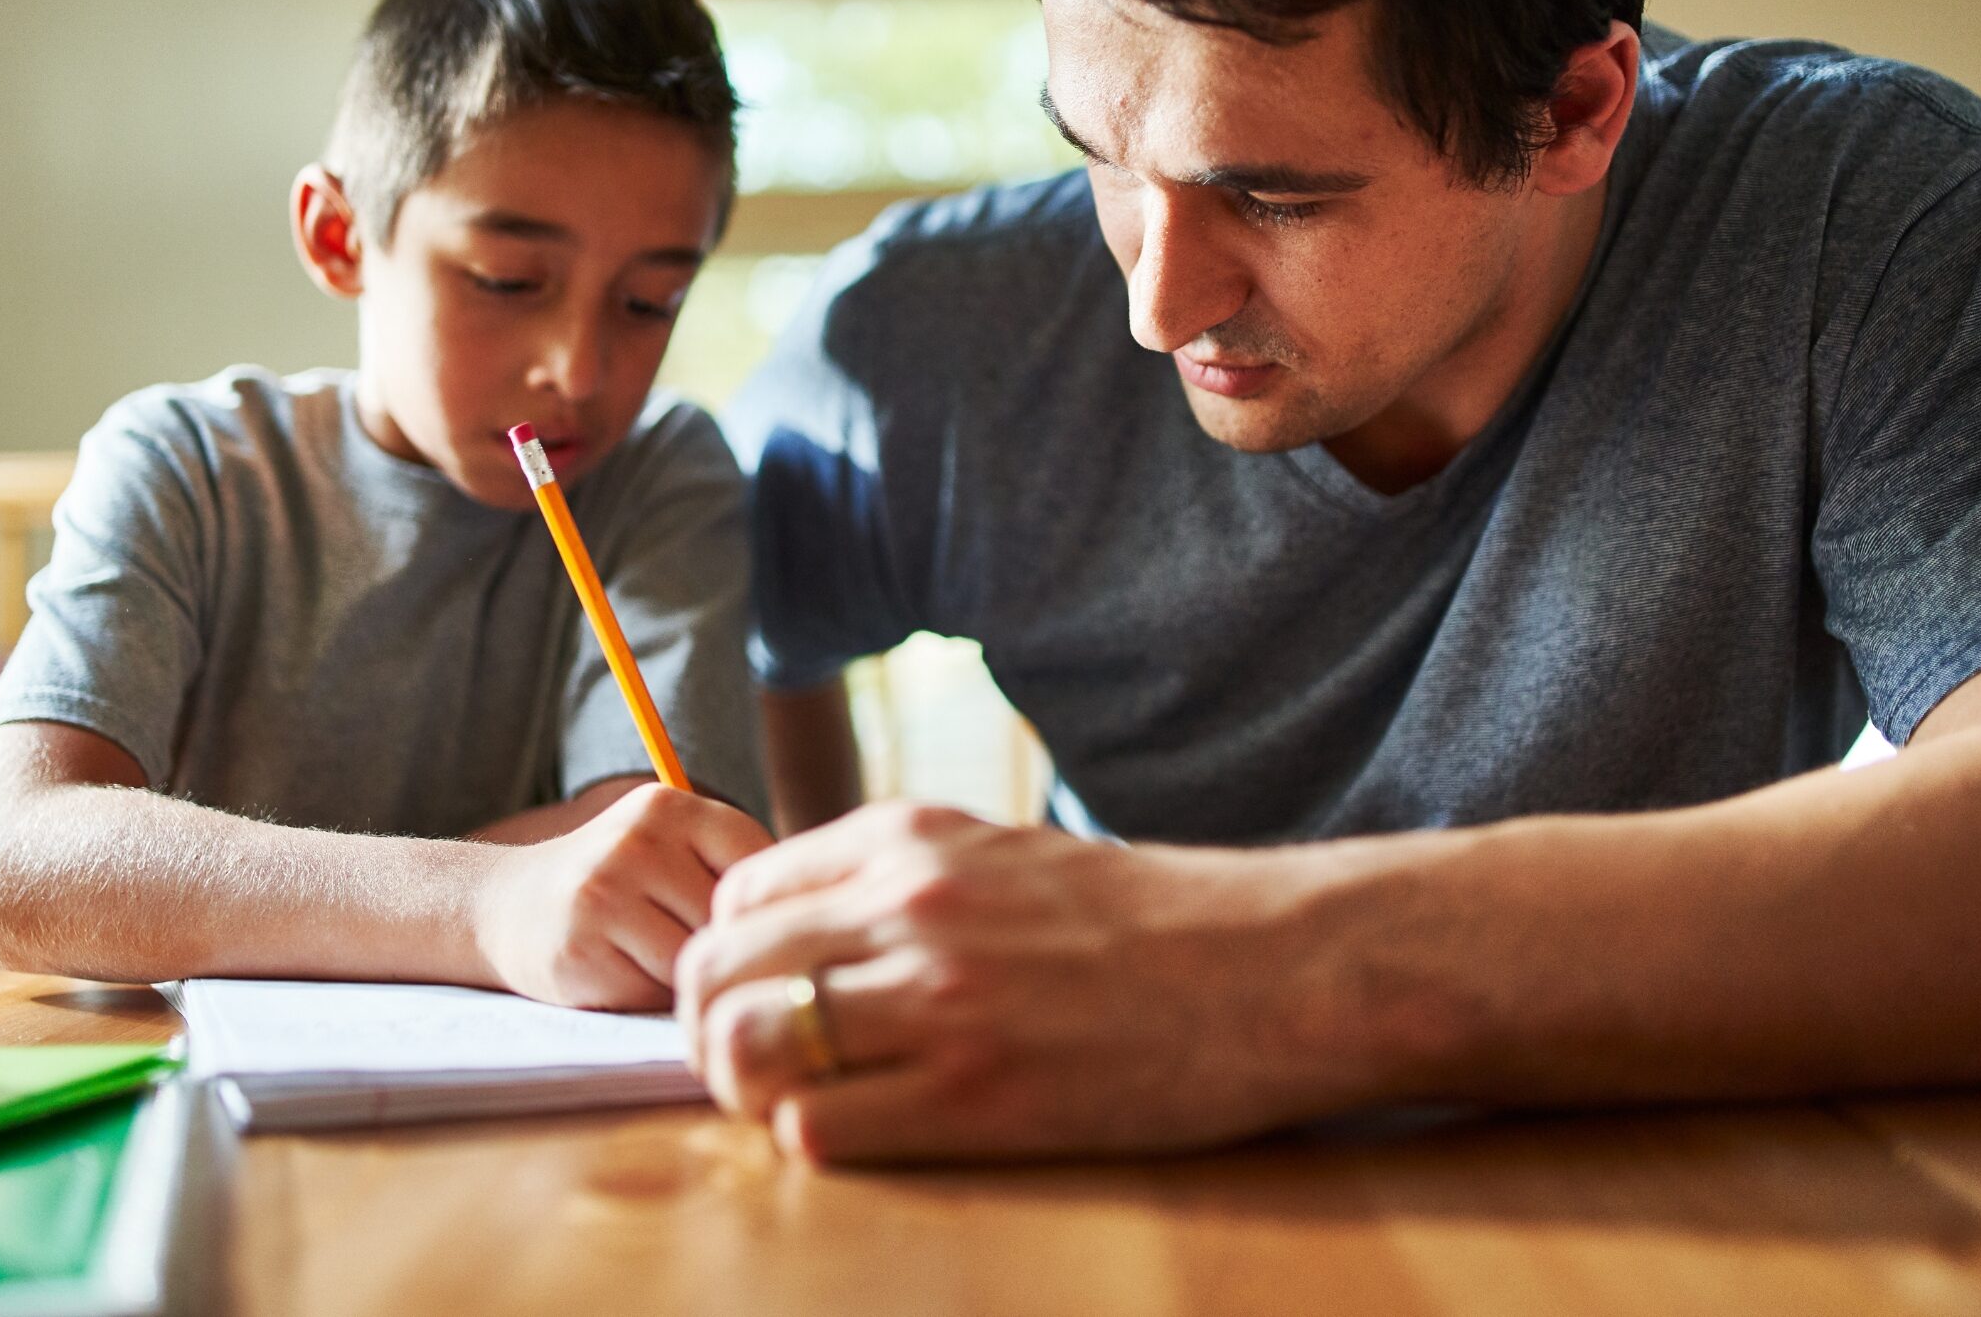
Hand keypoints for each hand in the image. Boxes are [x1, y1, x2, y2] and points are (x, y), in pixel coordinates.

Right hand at [474, 783, 772, 1009]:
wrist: (508, 906)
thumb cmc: (616, 883)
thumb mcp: (667, 844)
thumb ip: (729, 865)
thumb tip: (815, 916)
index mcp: (669, 805)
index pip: (756, 866)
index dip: (755, 909)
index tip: (735, 922)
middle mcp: (636, 842)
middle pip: (727, 920)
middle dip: (719, 947)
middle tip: (690, 949)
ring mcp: (604, 895)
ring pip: (695, 961)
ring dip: (688, 979)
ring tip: (654, 959)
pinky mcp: (580, 951)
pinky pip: (655, 994)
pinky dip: (652, 999)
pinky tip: (624, 977)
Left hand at [675, 801, 1351, 1162]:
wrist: (1270, 967)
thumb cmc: (1146, 921)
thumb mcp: (1003, 854)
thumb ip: (901, 877)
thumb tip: (809, 932)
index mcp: (908, 839)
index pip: (739, 894)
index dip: (731, 956)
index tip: (759, 994)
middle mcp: (905, 906)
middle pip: (718, 970)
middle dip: (711, 1028)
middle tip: (749, 1067)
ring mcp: (938, 1000)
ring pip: (748, 1049)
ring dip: (749, 1091)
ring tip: (794, 1105)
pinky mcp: (976, 1095)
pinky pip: (820, 1131)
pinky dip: (815, 1141)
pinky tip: (861, 1133)